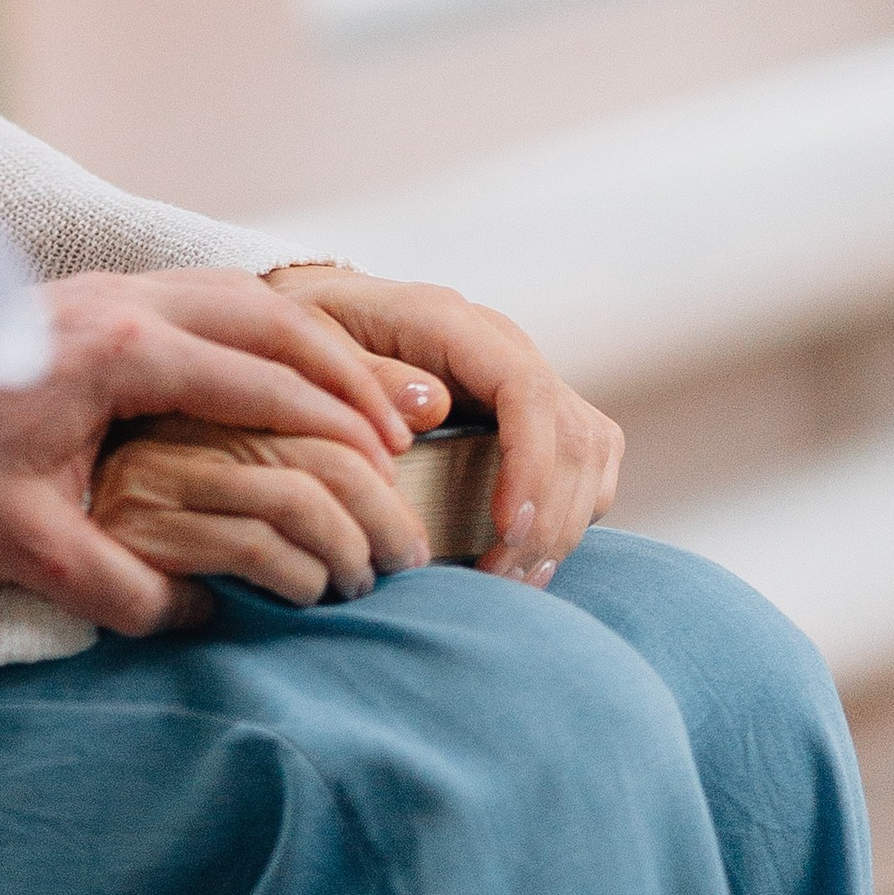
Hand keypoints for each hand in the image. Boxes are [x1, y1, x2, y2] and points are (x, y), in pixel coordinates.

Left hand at [0, 266, 430, 636]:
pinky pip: (200, 299)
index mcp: (121, 351)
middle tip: (408, 416)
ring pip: (235, 295)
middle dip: (343, 369)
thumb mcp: (23, 546)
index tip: (393, 456)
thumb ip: (123, 588)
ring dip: (304, 341)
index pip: (257, 378)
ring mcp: (105, 290)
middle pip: (266, 316)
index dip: (332, 420)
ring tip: (363, 392)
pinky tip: (276, 370)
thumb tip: (207, 615)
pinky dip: (257, 330)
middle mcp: (124, 301)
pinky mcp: (88, 300)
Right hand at [92, 409, 435, 603]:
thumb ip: (312, 427)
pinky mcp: (142, 528)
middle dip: (383, 508)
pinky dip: (299, 578)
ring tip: (359, 582)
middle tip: (410, 555)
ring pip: (298, 498)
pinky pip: (255, 547)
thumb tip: (426, 401)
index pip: (317, 394)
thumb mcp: (237, 453)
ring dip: (349, 551)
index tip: (406, 494)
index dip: (376, 443)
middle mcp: (177, 415)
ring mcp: (157, 471)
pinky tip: (306, 596)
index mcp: (204, 379)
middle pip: (321, 446)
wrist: (30, 541)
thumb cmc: (156, 507)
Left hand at [263, 265, 621, 579]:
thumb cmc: (303, 337)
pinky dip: (571, 513)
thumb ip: (364, 375)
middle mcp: (500, 343)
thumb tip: (432, 407)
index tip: (508, 530)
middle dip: (549, 516)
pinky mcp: (531, 409)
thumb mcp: (307, 346)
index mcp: (449, 321)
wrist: (312, 315)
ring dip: (566, 523)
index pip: (524, 389)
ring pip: (590, 450)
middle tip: (500, 579)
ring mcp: (522, 373)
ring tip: (512, 579)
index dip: (530, 465)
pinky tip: (527, 559)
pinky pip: (583, 459)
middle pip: (571, 431)